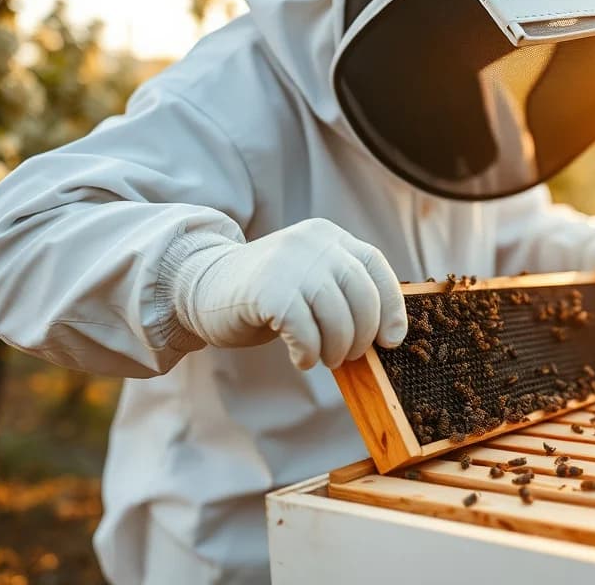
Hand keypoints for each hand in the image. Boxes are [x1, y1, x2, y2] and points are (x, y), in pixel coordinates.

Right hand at [174, 219, 407, 368]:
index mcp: (328, 236)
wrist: (202, 287)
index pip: (374, 266)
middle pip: (361, 295)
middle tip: (350, 356)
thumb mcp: (311, 280)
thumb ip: (343, 292)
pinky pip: (305, 332)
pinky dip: (308, 353)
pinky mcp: (269, 289)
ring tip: (325, 358)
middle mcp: (313, 242)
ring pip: (338, 316)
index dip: (391, 306)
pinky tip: (300, 358)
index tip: (391, 339)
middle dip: (362, 335)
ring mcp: (290, 262)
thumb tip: (385, 334)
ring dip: (336, 348)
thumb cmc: (267, 294)